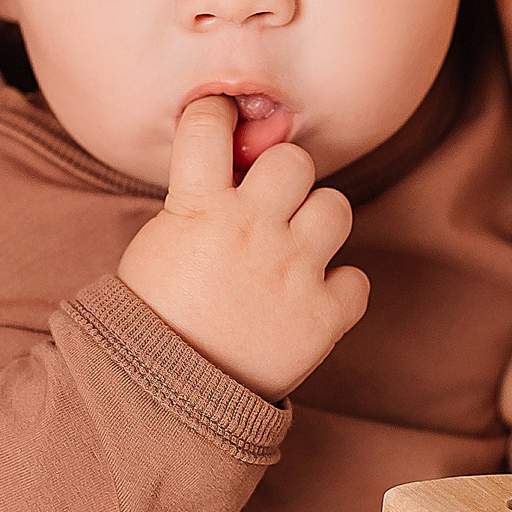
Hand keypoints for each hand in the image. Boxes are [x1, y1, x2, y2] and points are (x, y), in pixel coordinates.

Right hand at [117, 95, 367, 400]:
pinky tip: (310, 299)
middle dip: (285, 176)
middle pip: (295, 160)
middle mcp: (251, 230)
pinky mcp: (322, 316)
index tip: (221, 121)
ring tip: (295, 248)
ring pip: (337, 207)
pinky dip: (339, 290)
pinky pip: (356, 280)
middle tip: (271, 202)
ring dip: (318, 223)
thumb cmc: (155, 316)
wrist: (163, 397)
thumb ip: (197, 201)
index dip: (218, 114)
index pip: (209, 124)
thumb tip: (235, 162)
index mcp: (198, 208)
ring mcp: (291, 272)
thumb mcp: (158, 244)